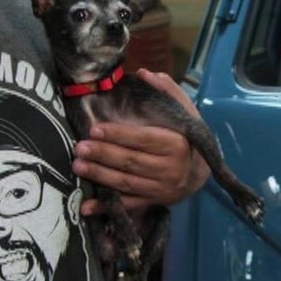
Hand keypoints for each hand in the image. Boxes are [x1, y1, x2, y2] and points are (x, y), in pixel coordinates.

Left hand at [74, 69, 210, 217]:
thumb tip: (145, 73)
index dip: (118, 135)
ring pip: (126, 183)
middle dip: (103, 155)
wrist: (203, 172)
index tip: (95, 129)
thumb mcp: (185, 112)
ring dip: (100, 176)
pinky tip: (86, 206)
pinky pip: (128, 205)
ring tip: (78, 166)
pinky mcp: (153, 202)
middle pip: (131, 162)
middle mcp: (170, 169)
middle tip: (79, 147)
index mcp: (177, 144)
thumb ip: (168, 91)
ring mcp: (161, 189)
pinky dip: (106, 207)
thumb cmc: (189, 137)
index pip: (143, 139)